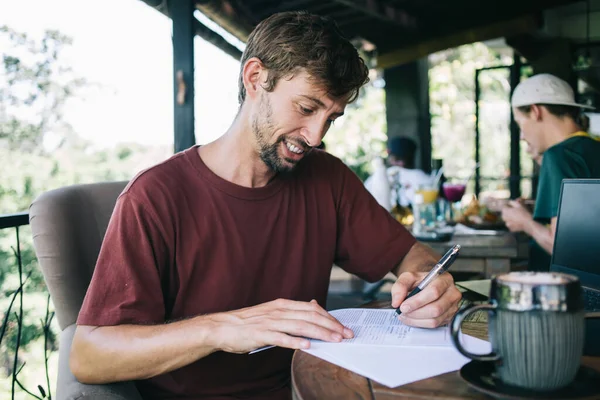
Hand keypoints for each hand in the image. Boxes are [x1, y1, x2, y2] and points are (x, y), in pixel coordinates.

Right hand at [208, 299, 352, 353]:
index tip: (342, 326)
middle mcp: (278, 311)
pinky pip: (282, 338)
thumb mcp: (272, 311)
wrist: (222, 327)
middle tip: (346, 335)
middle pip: (310, 316)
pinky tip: (308, 346)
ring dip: (320, 333)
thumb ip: (292, 310)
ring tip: (335, 340)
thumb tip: (314, 305)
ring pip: (301, 326)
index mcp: (282, 304)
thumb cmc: (247, 322)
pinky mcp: (261, 334)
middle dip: (331, 326)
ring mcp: (270, 322)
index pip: (312, 308)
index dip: (329, 317)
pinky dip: (296, 342)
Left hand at [391, 271, 461, 327]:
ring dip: (416, 320)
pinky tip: (412, 318)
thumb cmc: (419, 280)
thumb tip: (396, 302)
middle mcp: (452, 293)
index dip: (417, 301)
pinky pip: (435, 325)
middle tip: (402, 312)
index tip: (403, 306)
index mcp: (444, 279)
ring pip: (435, 319)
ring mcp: (453, 307)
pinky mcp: (449, 317)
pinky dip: (420, 323)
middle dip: (416, 313)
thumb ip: (400, 286)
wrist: (427, 283)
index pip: (434, 292)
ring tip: (404, 315)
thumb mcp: (407, 277)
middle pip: (436, 308)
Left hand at [501, 200, 532, 231]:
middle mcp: (504, 218)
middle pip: (505, 212)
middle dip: (510, 211)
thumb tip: (511, 201)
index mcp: (505, 211)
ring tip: (519, 216)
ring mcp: (507, 224)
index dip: (509, 205)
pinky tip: (519, 222)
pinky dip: (514, 223)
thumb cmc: (524, 213)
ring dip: (511, 217)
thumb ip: (513, 202)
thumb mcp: (519, 205)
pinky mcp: (511, 228)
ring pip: (508, 219)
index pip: (504, 206)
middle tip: (517, 211)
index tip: (514, 205)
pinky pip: (511, 224)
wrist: (529, 224)